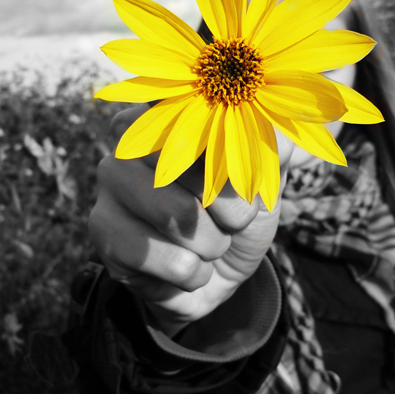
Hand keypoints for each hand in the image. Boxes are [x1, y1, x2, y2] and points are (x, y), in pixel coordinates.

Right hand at [88, 105, 292, 335]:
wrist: (216, 273)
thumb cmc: (237, 215)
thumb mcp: (267, 181)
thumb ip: (279, 153)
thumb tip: (291, 144)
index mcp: (172, 118)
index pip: (212, 130)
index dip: (243, 172)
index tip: (251, 193)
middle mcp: (132, 142)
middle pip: (201, 175)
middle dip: (233, 214)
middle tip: (226, 222)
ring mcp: (110, 185)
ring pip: (183, 219)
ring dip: (212, 246)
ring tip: (204, 243)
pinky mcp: (103, 231)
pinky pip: (172, 261)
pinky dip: (195, 274)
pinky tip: (184, 268)